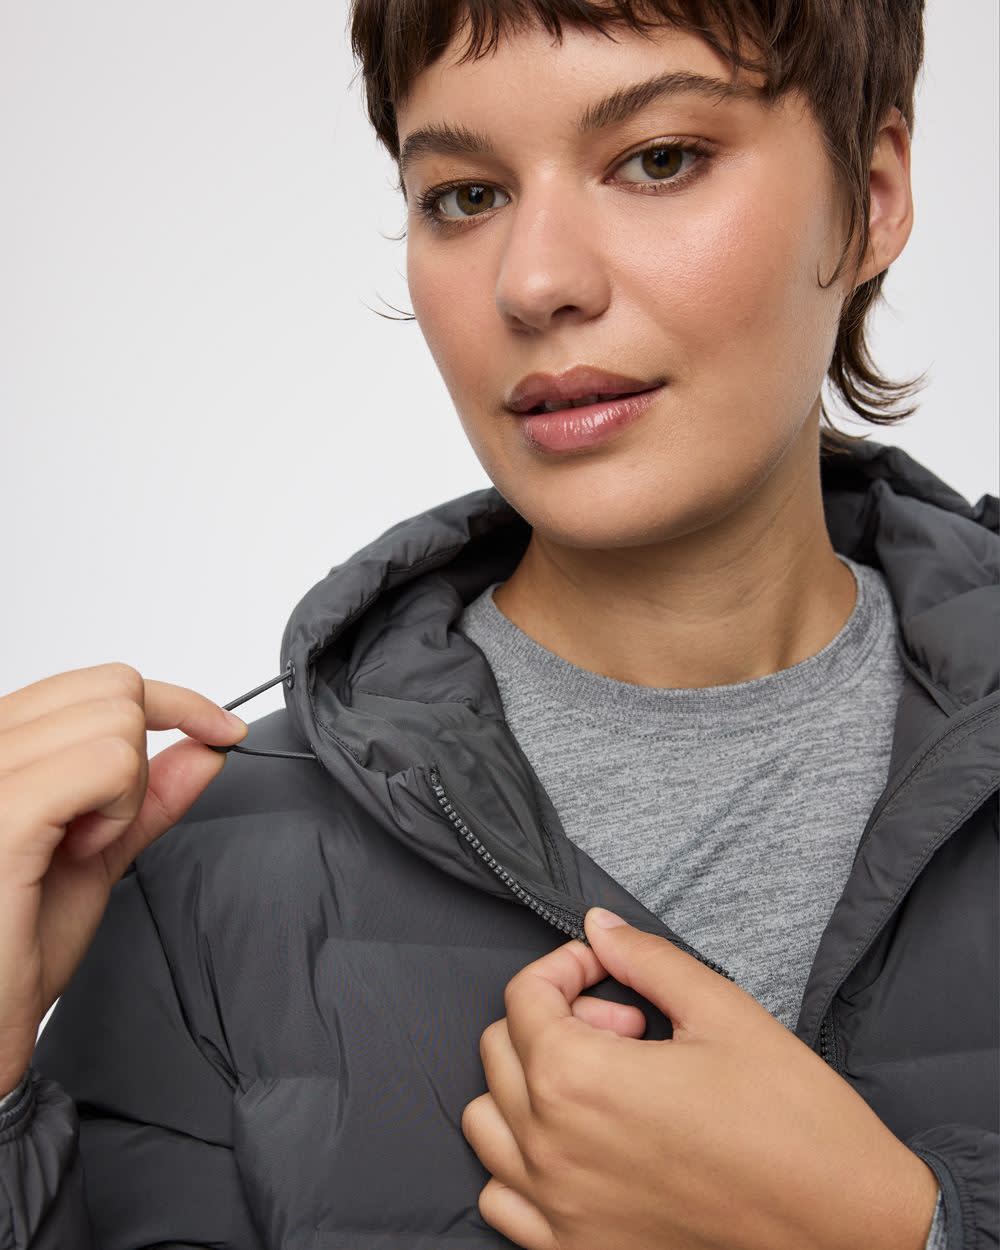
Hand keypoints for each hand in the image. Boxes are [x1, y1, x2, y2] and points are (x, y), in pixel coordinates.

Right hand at [0, 662, 246, 1093]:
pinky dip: (117, 808)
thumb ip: (150, 795)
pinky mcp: (2, 808)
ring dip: (124, 793)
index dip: (176, 701)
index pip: (100, 680)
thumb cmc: (15, 948)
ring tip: (75, 848)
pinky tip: (79, 851)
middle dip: (139, 760)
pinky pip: (108, 762)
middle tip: (99, 831)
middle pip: (116, 691)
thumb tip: (207, 745)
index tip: (221, 730)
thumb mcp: (100, 855)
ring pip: (118, 720)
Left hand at [461, 907, 939, 1249]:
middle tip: (625, 1024)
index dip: (566, 966)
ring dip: (529, 1085)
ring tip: (600, 1082)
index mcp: (578, 1080)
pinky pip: (501, 1200)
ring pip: (487, 1124)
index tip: (607, 970)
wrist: (849, 1229)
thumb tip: (599, 925)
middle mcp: (550, 1149)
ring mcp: (556, 1210)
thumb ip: (645, 959)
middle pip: (498, 1051)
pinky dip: (522, 1162)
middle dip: (554, 1018)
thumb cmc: (792, 1119)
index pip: (523, 997)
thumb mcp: (722, 1012)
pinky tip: (581, 1145)